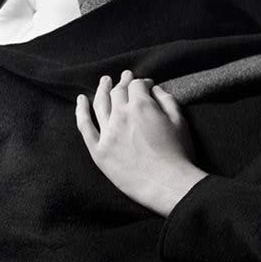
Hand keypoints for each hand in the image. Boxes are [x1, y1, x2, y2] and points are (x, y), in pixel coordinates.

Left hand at [74, 69, 206, 216]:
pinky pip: (85, 127)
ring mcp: (107, 133)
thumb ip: (166, 100)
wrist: (167, 184)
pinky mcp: (98, 150)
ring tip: (104, 81)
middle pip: (117, 92)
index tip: (147, 85)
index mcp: (141, 106)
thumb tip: (155, 89)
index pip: (136, 85)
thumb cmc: (178, 154)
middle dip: (123, 82)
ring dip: (102, 89)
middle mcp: (120, 115)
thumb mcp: (179, 121)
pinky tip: (81, 101)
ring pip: (100, 104)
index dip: (142, 82)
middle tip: (125, 78)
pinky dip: (81, 111)